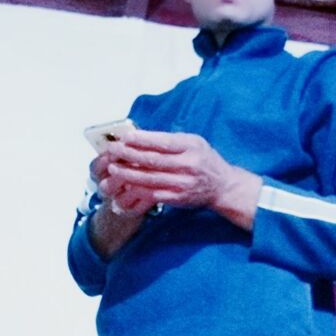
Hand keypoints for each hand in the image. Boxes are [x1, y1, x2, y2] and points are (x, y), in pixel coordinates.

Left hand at [100, 130, 261, 229]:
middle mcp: (188, 165)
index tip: (126, 137)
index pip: (164, 142)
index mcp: (191, 147)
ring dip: (128, 173)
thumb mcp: (194, 142)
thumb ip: (172, 140)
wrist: (222, 186)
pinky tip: (124, 185)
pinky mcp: (177, 198)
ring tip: (113, 168)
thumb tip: (142, 137)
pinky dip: (136, 189)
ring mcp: (182, 183)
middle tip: (114, 150)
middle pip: (154, 160)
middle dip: (130, 155)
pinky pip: (153, 194)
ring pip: (150, 178)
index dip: (143, 140)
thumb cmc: (205, 160)